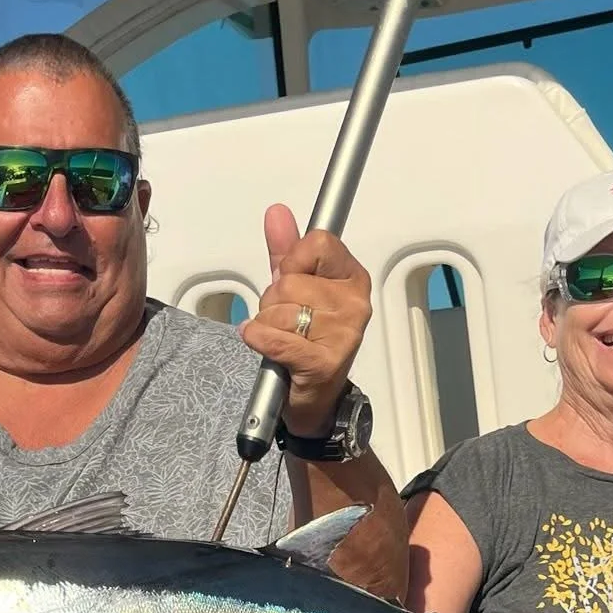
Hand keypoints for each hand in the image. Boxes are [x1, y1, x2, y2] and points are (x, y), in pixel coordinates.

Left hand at [239, 204, 371, 436]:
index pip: (317, 243)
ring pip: (279, 310)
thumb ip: (286, 252)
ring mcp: (343, 334)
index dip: (293, 261)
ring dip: (267, 325)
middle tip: (286, 322)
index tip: (294, 282)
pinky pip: (275, 337)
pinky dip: (259, 339)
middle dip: (274, 301)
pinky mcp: (324, 362)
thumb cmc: (305, 341)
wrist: (314, 400)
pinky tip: (264, 345)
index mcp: (352, 279)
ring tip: (282, 339)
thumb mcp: (295, 290)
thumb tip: (277, 213)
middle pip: (290, 281)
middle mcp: (354, 304)